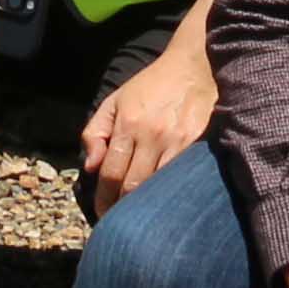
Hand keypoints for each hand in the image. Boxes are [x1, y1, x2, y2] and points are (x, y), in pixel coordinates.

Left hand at [76, 38, 216, 213]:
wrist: (194, 67)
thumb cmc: (151, 86)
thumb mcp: (115, 101)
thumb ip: (96, 131)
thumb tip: (90, 166)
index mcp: (128, 123)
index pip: (110, 172)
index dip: (103, 199)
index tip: (101, 213)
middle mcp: (152, 135)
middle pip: (133, 185)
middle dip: (122, 207)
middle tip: (118, 220)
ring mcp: (177, 142)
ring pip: (158, 187)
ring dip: (146, 205)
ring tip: (139, 216)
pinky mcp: (198, 146)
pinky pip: (180, 179)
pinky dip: (169, 193)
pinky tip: (164, 201)